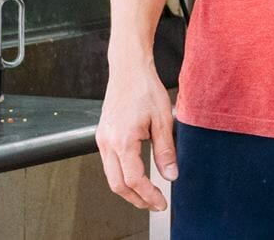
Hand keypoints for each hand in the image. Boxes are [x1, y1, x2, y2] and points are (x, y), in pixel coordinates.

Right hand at [96, 54, 176, 210]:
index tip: (162, 202)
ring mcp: (102, 139)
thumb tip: (170, 175)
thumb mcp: (163, 119)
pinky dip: (122, 176)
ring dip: (129, 190)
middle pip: (118, 185)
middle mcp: (107, 142)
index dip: (149, 195)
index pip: (134, 179)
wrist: (129, 69)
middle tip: (155, 204)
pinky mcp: (103, 136)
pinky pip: (110, 164)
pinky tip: (137, 177)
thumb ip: (166, 151)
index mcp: (122, 140)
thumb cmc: (145, 88)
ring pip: (111, 177)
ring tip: (148, 195)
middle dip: (137, 199)